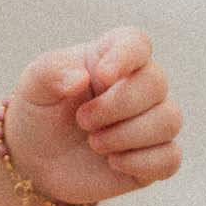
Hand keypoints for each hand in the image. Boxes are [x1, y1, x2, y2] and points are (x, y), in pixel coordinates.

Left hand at [5, 29, 182, 205]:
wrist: (36, 160)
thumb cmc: (40, 113)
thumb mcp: (33, 87)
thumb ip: (50, 72)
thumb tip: (81, 78)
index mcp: (110, 58)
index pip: (136, 43)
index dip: (126, 57)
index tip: (103, 76)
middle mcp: (138, 86)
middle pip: (156, 83)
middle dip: (117, 106)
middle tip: (81, 120)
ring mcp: (150, 121)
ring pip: (169, 120)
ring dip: (127, 135)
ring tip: (94, 143)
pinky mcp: (154, 157)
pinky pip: (171, 157)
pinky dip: (141, 162)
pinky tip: (113, 162)